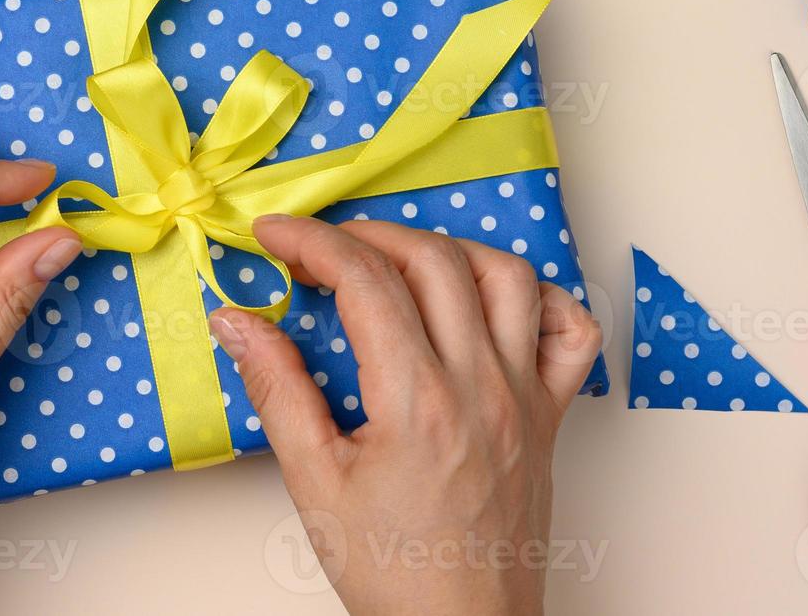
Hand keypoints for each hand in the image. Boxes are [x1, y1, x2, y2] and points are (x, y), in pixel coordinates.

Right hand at [208, 216, 602, 615]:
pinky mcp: (550, 416)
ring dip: (446, 249)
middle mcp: (481, 385)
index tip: (274, 236)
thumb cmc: (391, 572)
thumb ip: (276, 389)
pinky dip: (538, 298)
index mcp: (417, 400)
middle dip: (367, 234)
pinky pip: (571, 332)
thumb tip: (236, 320)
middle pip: (432, 258)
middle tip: (321, 251)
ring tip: (398, 263)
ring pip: (506, 275)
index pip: (365, 278)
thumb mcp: (313, 483)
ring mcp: (525, 396)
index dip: (311, 241)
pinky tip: (490, 304)